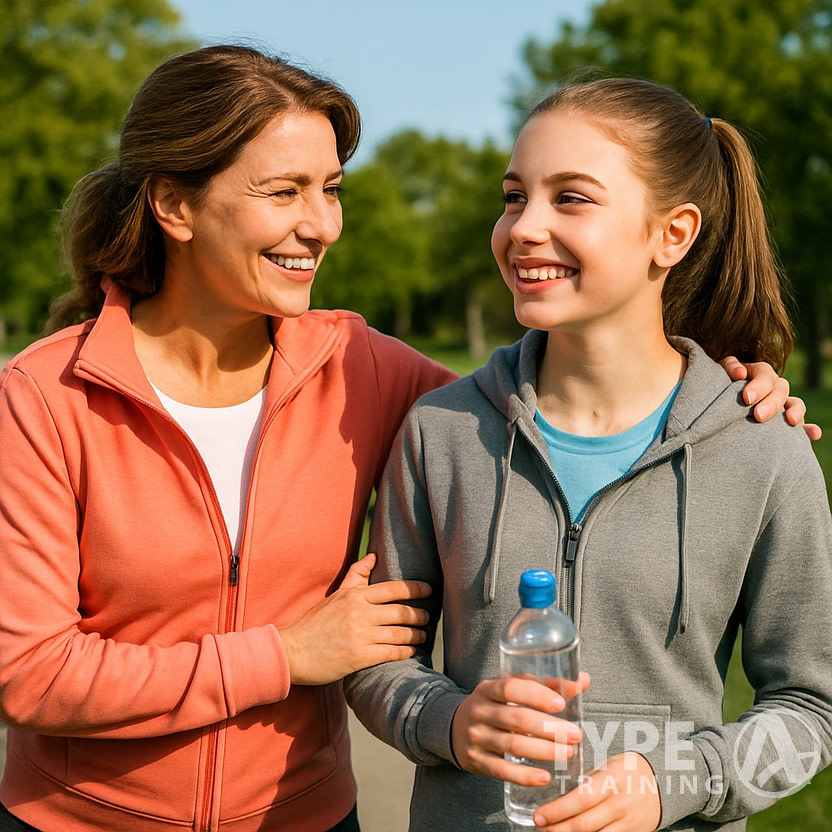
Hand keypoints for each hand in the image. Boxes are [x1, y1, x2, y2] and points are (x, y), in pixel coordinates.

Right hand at [279, 553, 430, 684]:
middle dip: (419, 615)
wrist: (293, 651)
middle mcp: (360, 614)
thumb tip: (373, 556)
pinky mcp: (359, 657)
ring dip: (415, 635)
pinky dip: (405, 651)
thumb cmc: (315, 622)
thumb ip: (356, 575)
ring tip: (422, 635)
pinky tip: (411, 651)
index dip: (415, 589)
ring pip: (399, 633)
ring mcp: (360, 636)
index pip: (393, 588)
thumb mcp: (336, 594)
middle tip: (428, 617)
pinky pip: (391, 652)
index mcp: (355, 596)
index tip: (429, 590)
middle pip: (401, 612)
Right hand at [450, 674, 588, 784]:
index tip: (560, 703)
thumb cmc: (494, 705)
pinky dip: (524, 775)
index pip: (510, 687)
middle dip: (549, 727)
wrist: (453, 728)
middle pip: (516, 718)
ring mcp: (476, 737)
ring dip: (544, 750)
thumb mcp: (509, 689)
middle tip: (575, 735)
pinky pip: (502, 770)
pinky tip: (545, 777)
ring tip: (568, 753)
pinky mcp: (477, 761)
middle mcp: (479, 711)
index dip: (535, 695)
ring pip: (512, 744)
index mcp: (487, 688)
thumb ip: (544, 685)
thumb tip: (582, 680)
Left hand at [533, 752, 660, 830]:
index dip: (558, 810)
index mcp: (612, 781)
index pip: (580, 799)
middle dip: (558, 829)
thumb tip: (556, 795)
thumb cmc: (627, 770)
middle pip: (584, 824)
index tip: (539, 815)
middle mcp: (621, 804)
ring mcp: (629, 823)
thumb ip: (586, 781)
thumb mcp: (607, 766)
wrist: (661, 782)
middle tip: (541, 827)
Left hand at [719, 356, 820, 439]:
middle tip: (759, 416)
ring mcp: (781, 403)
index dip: (758, 385)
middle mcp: (773, 386)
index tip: (746, 398)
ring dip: (795, 412)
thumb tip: (741, 373)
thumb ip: (729, 368)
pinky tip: (814, 434)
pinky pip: (801, 424)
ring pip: (794, 404)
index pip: (764, 374)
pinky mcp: (783, 421)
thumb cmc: (718, 384)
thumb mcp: (720, 372)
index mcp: (758, 373)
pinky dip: (808, 429)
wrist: (718, 399)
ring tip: (791, 421)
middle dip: (771, 403)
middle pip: (780, 390)